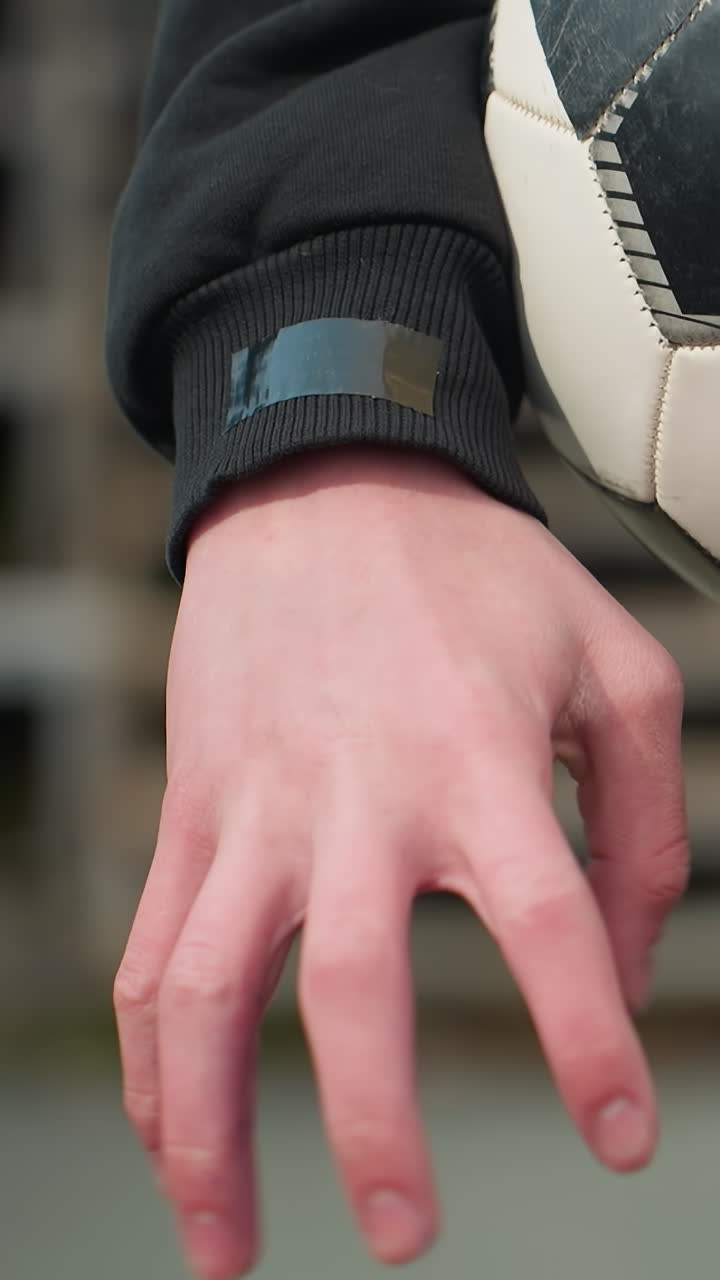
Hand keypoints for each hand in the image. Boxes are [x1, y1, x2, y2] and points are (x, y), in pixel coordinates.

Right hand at [114, 446, 687, 1278]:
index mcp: (479, 757)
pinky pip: (155, 946)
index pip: (548, 925)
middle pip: (354, 988)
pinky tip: (170, 1129)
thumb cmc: (476, 573)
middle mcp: (358, 796)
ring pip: (207, 989)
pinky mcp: (195, 808)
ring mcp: (256, 806)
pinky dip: (152, 1055)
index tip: (619, 1140)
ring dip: (205, 1132)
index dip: (587, 1044)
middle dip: (376, 1129)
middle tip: (408, 1235)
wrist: (323, 486)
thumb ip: (647, 817)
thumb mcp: (611, 661)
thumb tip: (625, 964)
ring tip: (225, 1248)